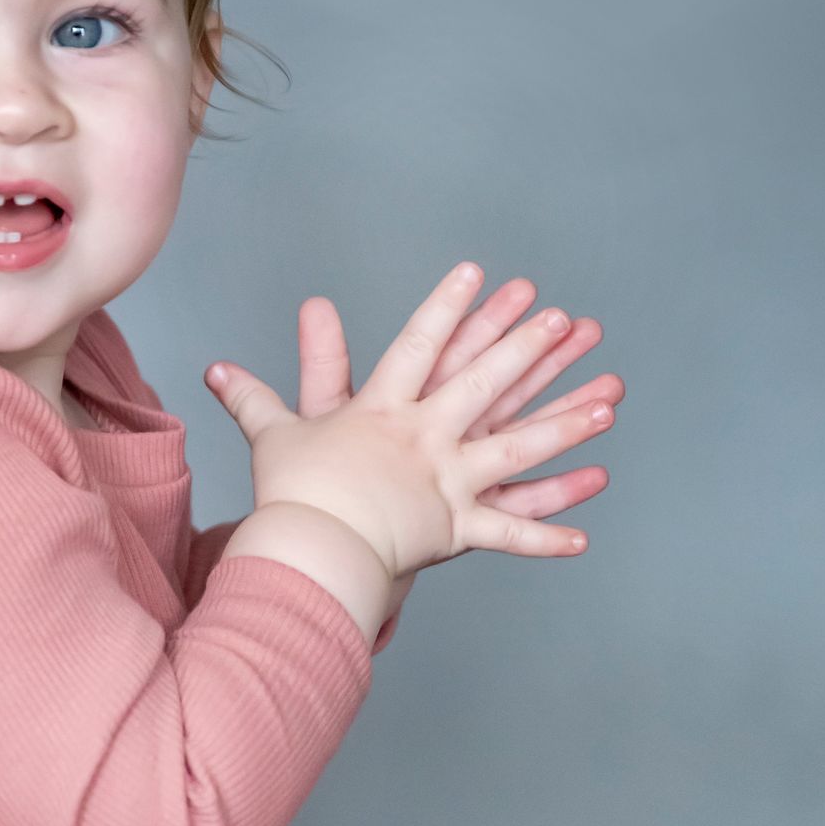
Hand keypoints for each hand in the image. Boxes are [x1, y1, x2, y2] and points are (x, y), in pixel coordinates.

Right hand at [204, 262, 619, 581]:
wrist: (306, 552)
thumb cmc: (290, 495)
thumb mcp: (273, 437)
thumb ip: (252, 397)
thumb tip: (215, 368)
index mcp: (383, 410)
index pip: (419, 345)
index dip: (448, 306)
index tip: (478, 273)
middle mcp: (424, 438)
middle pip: (483, 383)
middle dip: (527, 348)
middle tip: (565, 319)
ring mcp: (447, 482)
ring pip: (518, 448)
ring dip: (566, 424)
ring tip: (609, 401)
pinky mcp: (456, 528)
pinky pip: (510, 532)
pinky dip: (547, 534)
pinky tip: (587, 533)